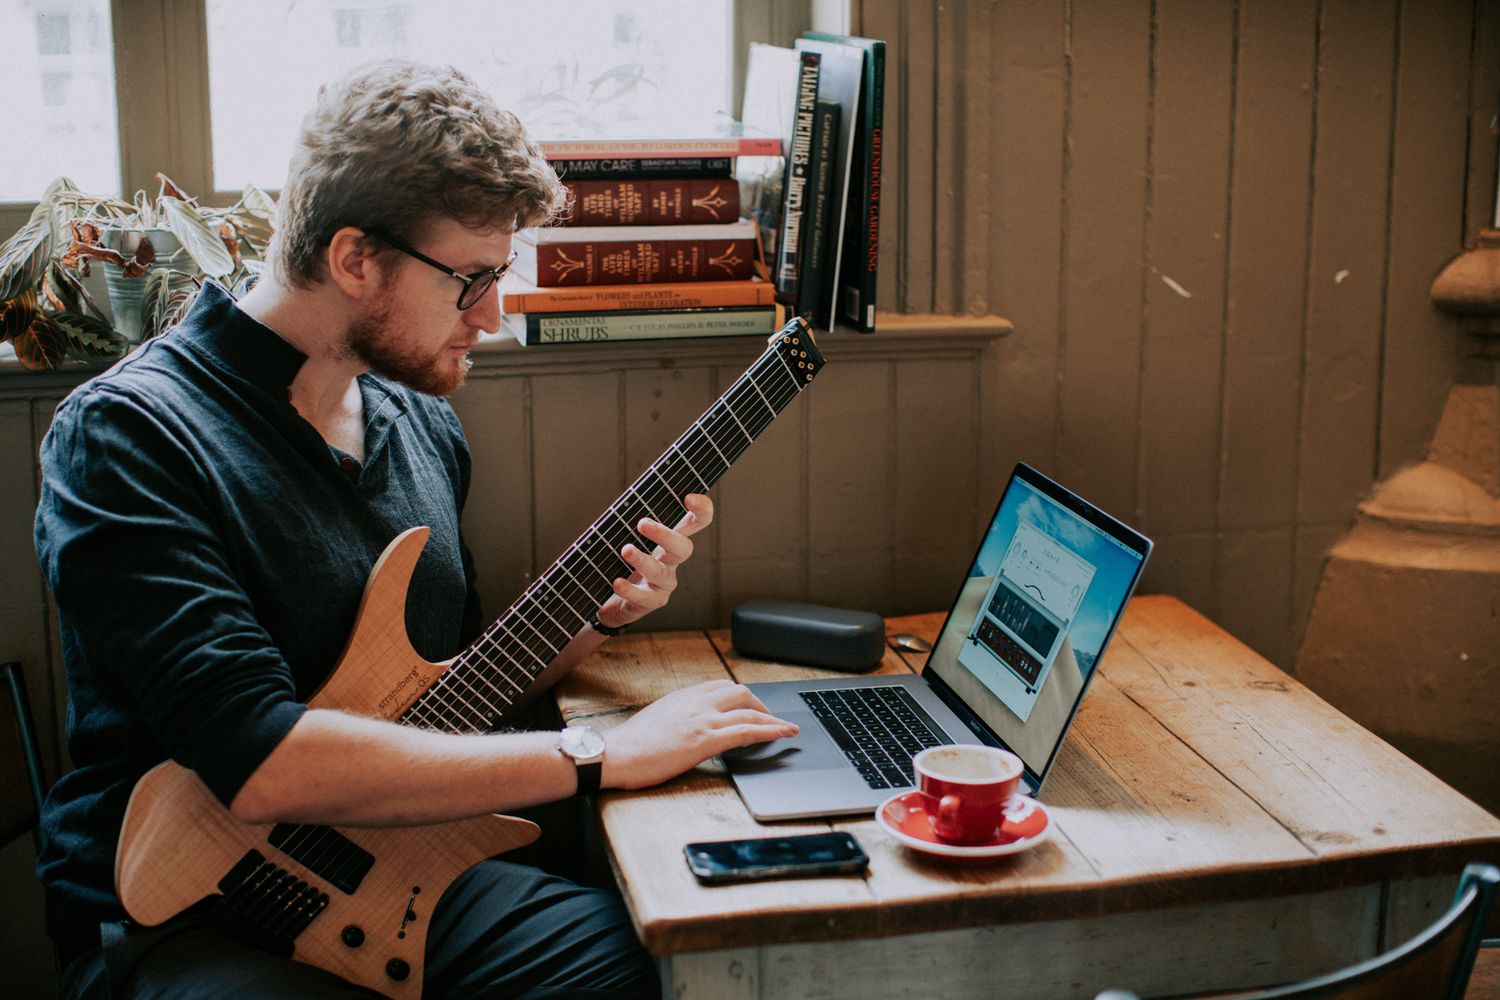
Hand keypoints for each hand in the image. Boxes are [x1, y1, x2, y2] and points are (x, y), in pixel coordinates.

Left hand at [596, 493, 713, 628]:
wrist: (612, 601)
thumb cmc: (620, 562)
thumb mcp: (625, 538)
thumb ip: (628, 521)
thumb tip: (622, 503)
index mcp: (669, 540)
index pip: (695, 522)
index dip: (701, 510)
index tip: (689, 497)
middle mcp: (671, 561)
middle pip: (683, 547)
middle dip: (665, 535)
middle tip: (643, 523)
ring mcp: (663, 584)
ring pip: (661, 573)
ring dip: (643, 560)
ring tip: (626, 550)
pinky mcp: (650, 602)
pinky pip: (643, 597)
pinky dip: (629, 589)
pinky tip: (617, 581)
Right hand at [600, 679, 797, 789]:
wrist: (614, 754)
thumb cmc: (629, 745)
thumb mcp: (656, 720)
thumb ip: (676, 718)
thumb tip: (687, 726)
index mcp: (683, 697)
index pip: (721, 687)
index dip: (741, 696)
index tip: (750, 705)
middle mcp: (696, 702)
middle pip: (740, 692)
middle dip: (760, 704)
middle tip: (770, 718)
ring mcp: (702, 719)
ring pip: (749, 709)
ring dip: (772, 718)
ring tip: (786, 728)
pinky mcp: (706, 739)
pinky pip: (747, 730)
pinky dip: (770, 730)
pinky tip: (782, 734)